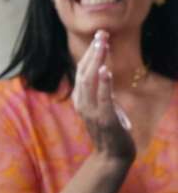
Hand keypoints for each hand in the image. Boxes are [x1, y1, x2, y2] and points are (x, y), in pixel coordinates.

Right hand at [71, 30, 135, 164]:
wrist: (112, 157)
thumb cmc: (110, 133)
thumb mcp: (102, 108)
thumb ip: (100, 92)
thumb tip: (103, 73)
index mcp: (81, 99)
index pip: (82, 71)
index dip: (90, 53)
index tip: (99, 37)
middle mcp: (82, 103)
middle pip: (84, 72)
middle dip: (93, 52)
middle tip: (102, 34)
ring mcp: (91, 111)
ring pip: (90, 81)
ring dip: (97, 61)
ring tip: (103, 44)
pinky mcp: (104, 119)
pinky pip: (102, 98)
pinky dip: (103, 83)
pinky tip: (106, 69)